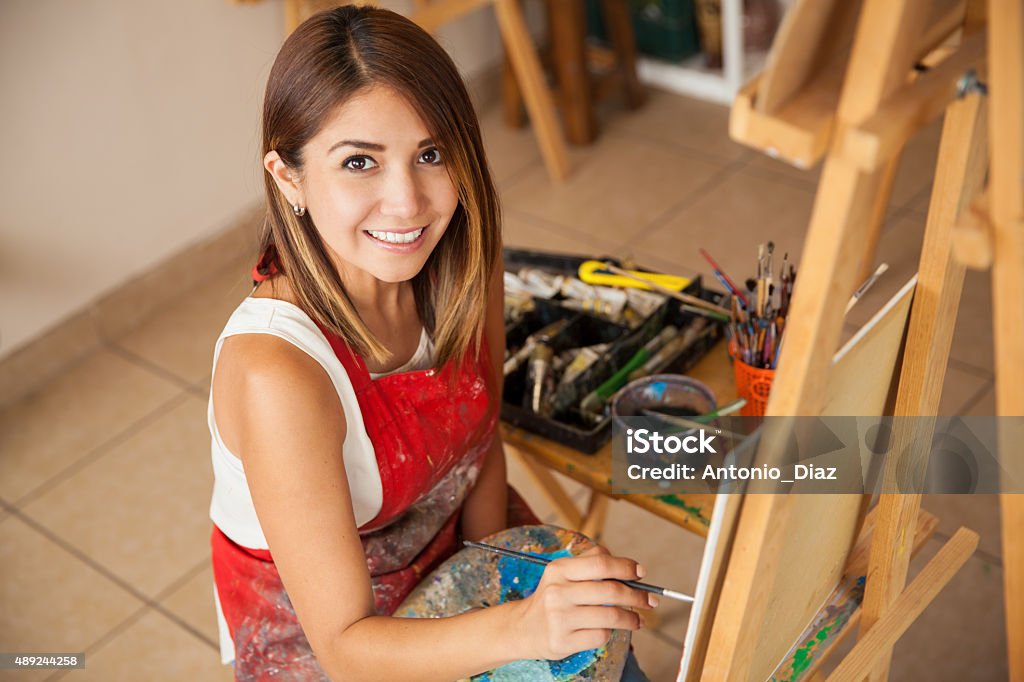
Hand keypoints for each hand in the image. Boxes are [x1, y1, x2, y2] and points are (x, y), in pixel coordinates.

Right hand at [512, 545, 655, 659]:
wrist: (522, 628)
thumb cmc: (552, 598)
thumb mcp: (563, 574)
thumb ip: (591, 564)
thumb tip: (630, 567)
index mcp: (559, 570)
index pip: (601, 563)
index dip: (626, 567)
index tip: (641, 573)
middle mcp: (557, 592)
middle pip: (610, 591)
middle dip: (637, 596)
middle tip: (650, 600)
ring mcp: (559, 618)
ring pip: (610, 616)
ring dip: (631, 618)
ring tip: (638, 620)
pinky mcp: (563, 641)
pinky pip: (601, 635)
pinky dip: (610, 632)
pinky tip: (609, 630)